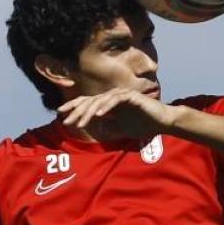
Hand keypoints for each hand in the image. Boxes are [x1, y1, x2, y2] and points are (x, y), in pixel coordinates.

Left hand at [57, 88, 177, 139]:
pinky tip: (99, 114)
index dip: (74, 106)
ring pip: (101, 101)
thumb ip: (108, 127)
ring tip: (81, 121)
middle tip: (66, 120)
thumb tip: (95, 127)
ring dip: (90, 112)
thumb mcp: (121, 129)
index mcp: (110, 102)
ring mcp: (122, 94)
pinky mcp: (132, 96)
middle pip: (91, 101)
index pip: (88, 102)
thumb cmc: (144, 125)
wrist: (162, 123)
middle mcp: (113, 96)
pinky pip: (116, 100)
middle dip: (77, 111)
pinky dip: (106, 106)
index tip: (60, 114)